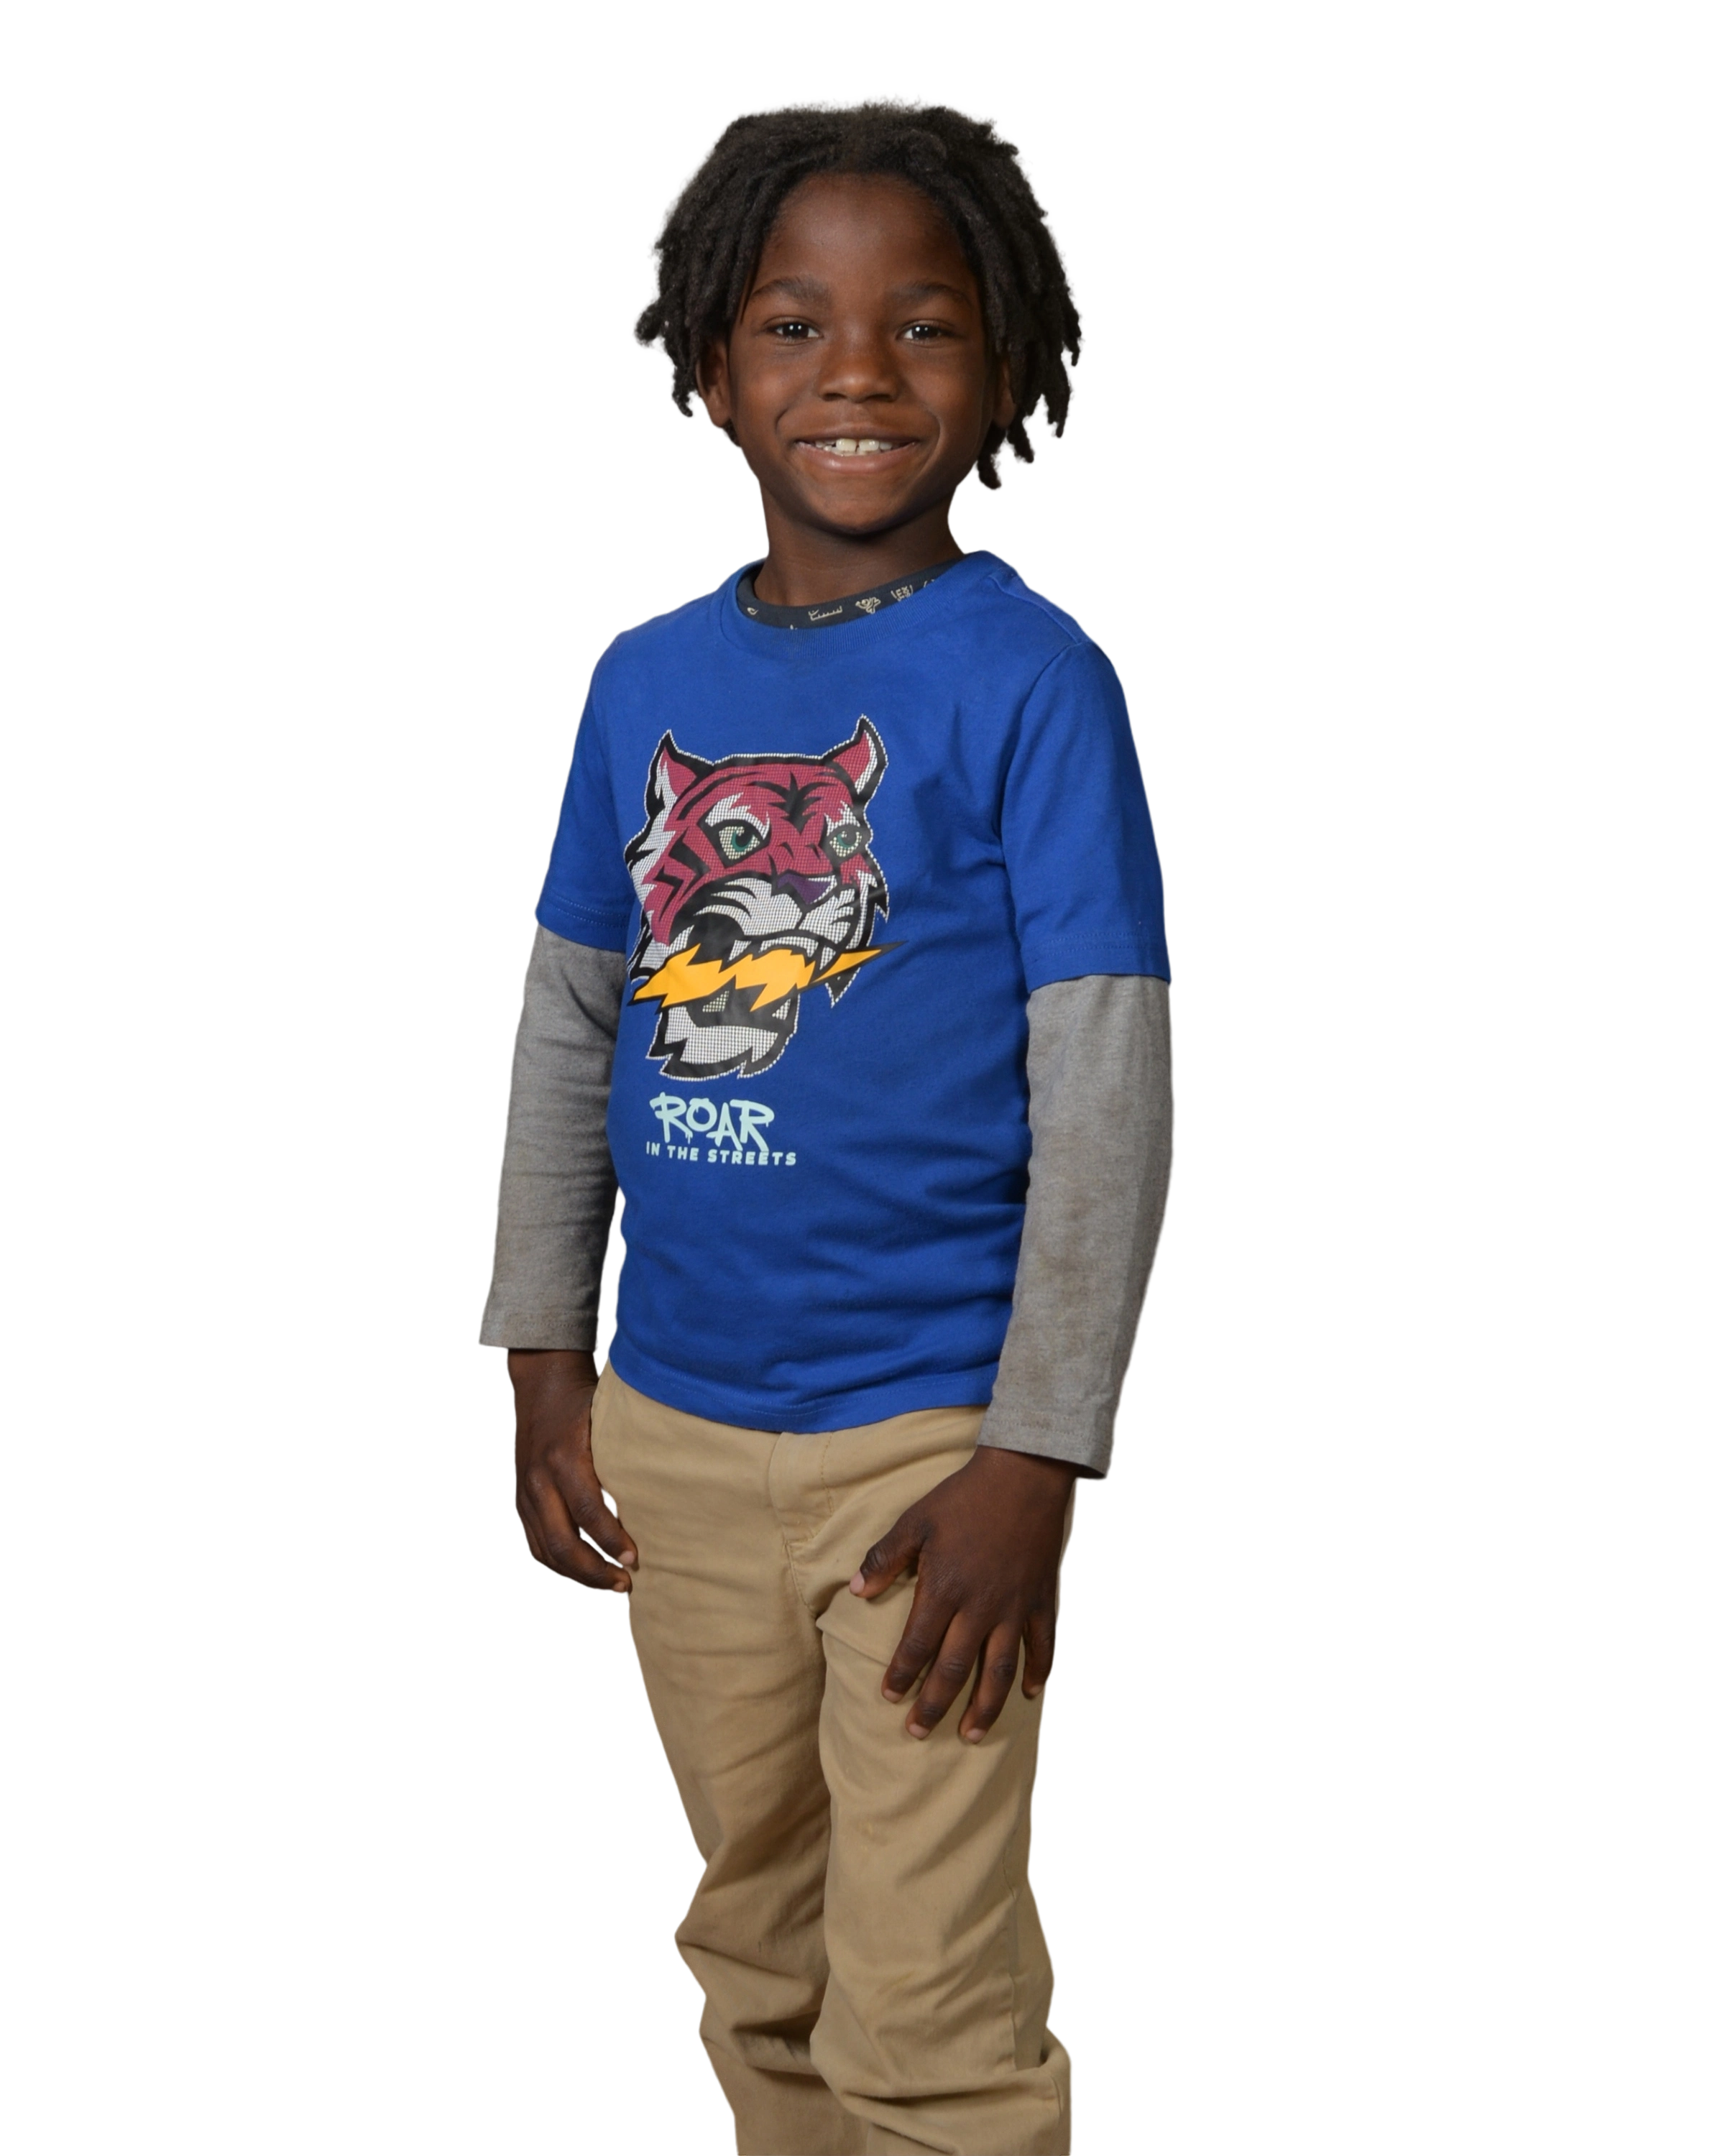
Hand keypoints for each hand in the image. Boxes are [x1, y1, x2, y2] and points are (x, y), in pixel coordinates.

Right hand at [506, 1349, 637, 1595]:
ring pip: (547, 1550)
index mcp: (564, 1458)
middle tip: (626, 1583)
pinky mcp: (520, 1501)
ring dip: (579, 1574)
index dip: (612, 1540)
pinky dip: (559, 1564)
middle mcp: (539, 1479)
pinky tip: (584, 1573)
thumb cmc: (586, 1403)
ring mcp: (525, 1493)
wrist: (543, 1385)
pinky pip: (536, 1544)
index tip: (636, 1559)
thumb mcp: (608, 1421)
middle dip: (595, 1570)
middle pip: (563, 1541)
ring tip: (611, 1584)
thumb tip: (666, 1495)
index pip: (588, 1511)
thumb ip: (626, 1456)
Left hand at [848, 1444, 1078, 1742]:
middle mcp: (980, 1606)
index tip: (888, 1698)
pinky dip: (1039, 1672)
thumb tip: (856, 1592)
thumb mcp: (916, 1520)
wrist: (1023, 1475)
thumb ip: (885, 1558)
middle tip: (917, 1733)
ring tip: (970, 1735)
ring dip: (984, 1706)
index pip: (917, 1645)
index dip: (901, 1675)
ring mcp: (1014, 1606)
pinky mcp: (1040, 1599)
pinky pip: (1043, 1645)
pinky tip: (1030, 1695)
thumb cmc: (963, 1497)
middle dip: (934, 1705)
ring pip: (999, 1670)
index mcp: (945, 1588)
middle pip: (955, 1668)